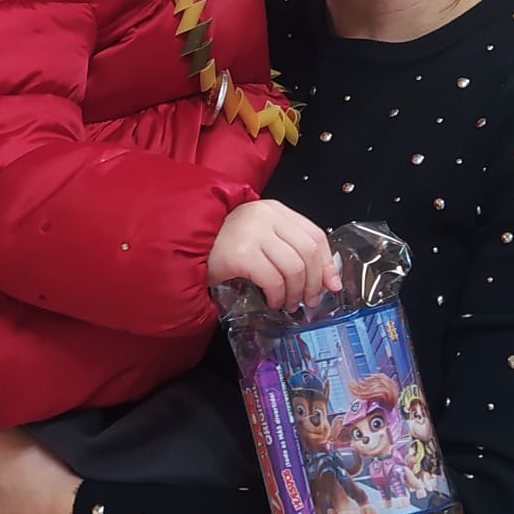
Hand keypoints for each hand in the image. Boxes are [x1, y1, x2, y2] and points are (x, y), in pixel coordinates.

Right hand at [206, 198, 338, 311]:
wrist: (182, 245)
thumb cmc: (221, 245)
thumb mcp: (260, 239)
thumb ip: (290, 250)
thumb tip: (328, 280)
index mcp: (274, 209)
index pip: (314, 234)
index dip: (326, 263)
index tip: (331, 285)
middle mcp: (265, 215)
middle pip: (307, 252)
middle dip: (314, 283)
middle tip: (309, 302)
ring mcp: (252, 232)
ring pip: (293, 268)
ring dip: (295, 293)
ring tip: (287, 304)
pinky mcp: (241, 253)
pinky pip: (273, 280)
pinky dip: (277, 296)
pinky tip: (272, 301)